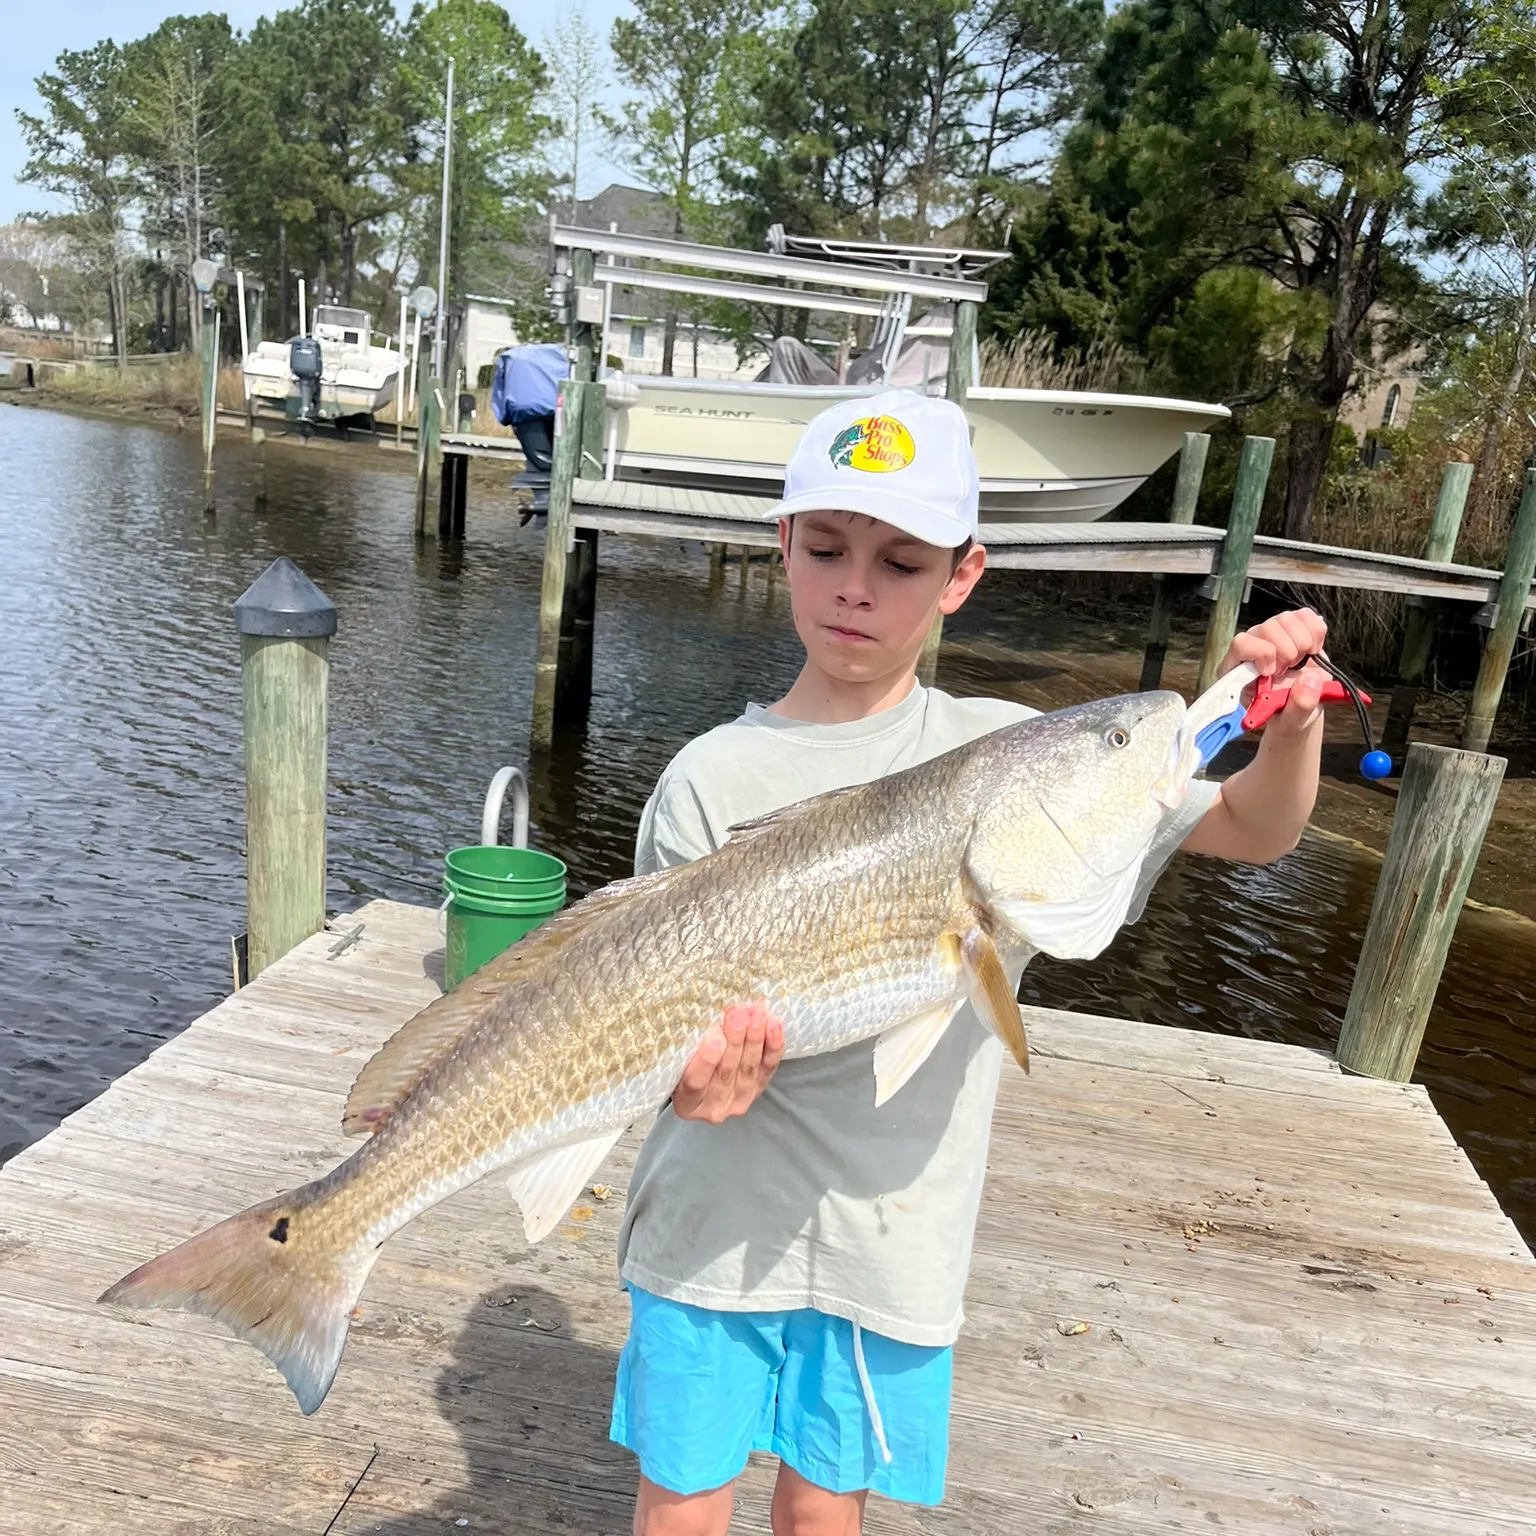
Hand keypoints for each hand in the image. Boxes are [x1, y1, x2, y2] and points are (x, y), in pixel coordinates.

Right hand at [671, 1001, 784, 1123]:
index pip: (695, 1083)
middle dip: (734, 1040)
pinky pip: (768, 1068)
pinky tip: (773, 1025)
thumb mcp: (677, 1058)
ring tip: (756, 1015)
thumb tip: (709, 1017)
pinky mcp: (758, 1090)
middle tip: (738, 1015)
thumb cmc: (684, 1063)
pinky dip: (772, 1046)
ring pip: (749, 1069)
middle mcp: (713, 1107)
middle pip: (726, 1072)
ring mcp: (739, 1101)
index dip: (706, 1061)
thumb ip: (690, 1045)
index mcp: (686, 1102)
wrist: (703, 1078)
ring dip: (754, 1039)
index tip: (715, 1038)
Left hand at [1219, 609, 1328, 734]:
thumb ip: (1298, 705)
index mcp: (1238, 670)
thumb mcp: (1292, 720)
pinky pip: (1306, 615)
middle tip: (1289, 670)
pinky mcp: (1293, 626)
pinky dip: (1316, 633)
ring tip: (1299, 662)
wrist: (1301, 705)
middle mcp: (1252, 646)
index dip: (1262, 654)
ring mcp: (1272, 634)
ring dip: (1302, 644)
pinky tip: (1312, 651)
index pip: (1240, 644)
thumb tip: (1309, 680)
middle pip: (1267, 628)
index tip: (1273, 672)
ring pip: (1287, 619)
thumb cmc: (1287, 712)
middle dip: (1287, 652)